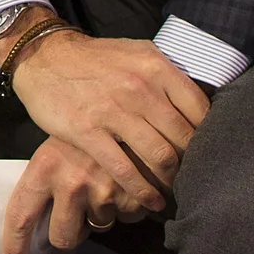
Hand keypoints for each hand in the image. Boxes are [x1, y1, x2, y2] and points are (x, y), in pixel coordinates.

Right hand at [0, 28, 208, 215]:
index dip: (209, 137)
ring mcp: (113, 110)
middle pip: (183, 139)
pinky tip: (150, 201)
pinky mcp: (88, 131)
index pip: (200, 110)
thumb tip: (200, 102)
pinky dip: (143, 191)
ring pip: (159, 157)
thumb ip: (168, 75)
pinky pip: (125, 169)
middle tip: (192, 178)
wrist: (45, 56)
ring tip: (173, 192)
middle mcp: (140, 87)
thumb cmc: (97, 60)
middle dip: (192, 164)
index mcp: (157, 67)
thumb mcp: (138, 53)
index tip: (207, 153)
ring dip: (170, 181)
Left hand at [1, 137, 142, 253]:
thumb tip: (37, 216)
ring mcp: (102, 192)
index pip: (21, 215)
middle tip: (76, 221)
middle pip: (62, 237)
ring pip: (98, 227)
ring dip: (103, 212)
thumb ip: (48, 178)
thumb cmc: (90, 126)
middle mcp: (70, 182)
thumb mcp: (58, 144)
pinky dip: (129, 205)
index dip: (16, 244)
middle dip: (70, 235)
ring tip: (107, 182)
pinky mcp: (131, 197)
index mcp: (44, 167)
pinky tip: (129, 182)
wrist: (134, 109)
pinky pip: (127, 218)